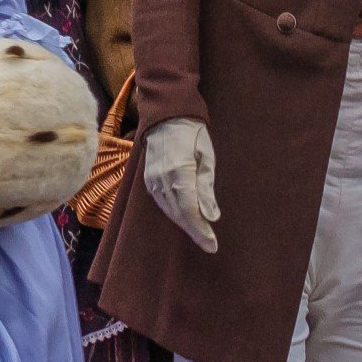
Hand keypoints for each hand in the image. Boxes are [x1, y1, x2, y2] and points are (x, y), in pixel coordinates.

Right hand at [140, 116, 218, 253]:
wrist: (166, 117)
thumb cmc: (193, 134)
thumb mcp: (206, 157)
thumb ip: (207, 188)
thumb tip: (211, 216)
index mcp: (180, 172)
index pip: (190, 210)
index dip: (201, 230)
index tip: (213, 245)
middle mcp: (162, 179)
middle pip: (179, 214)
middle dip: (195, 231)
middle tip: (209, 245)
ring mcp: (152, 180)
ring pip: (169, 210)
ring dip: (184, 223)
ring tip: (199, 233)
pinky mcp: (148, 179)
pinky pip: (161, 202)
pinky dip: (174, 213)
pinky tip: (184, 217)